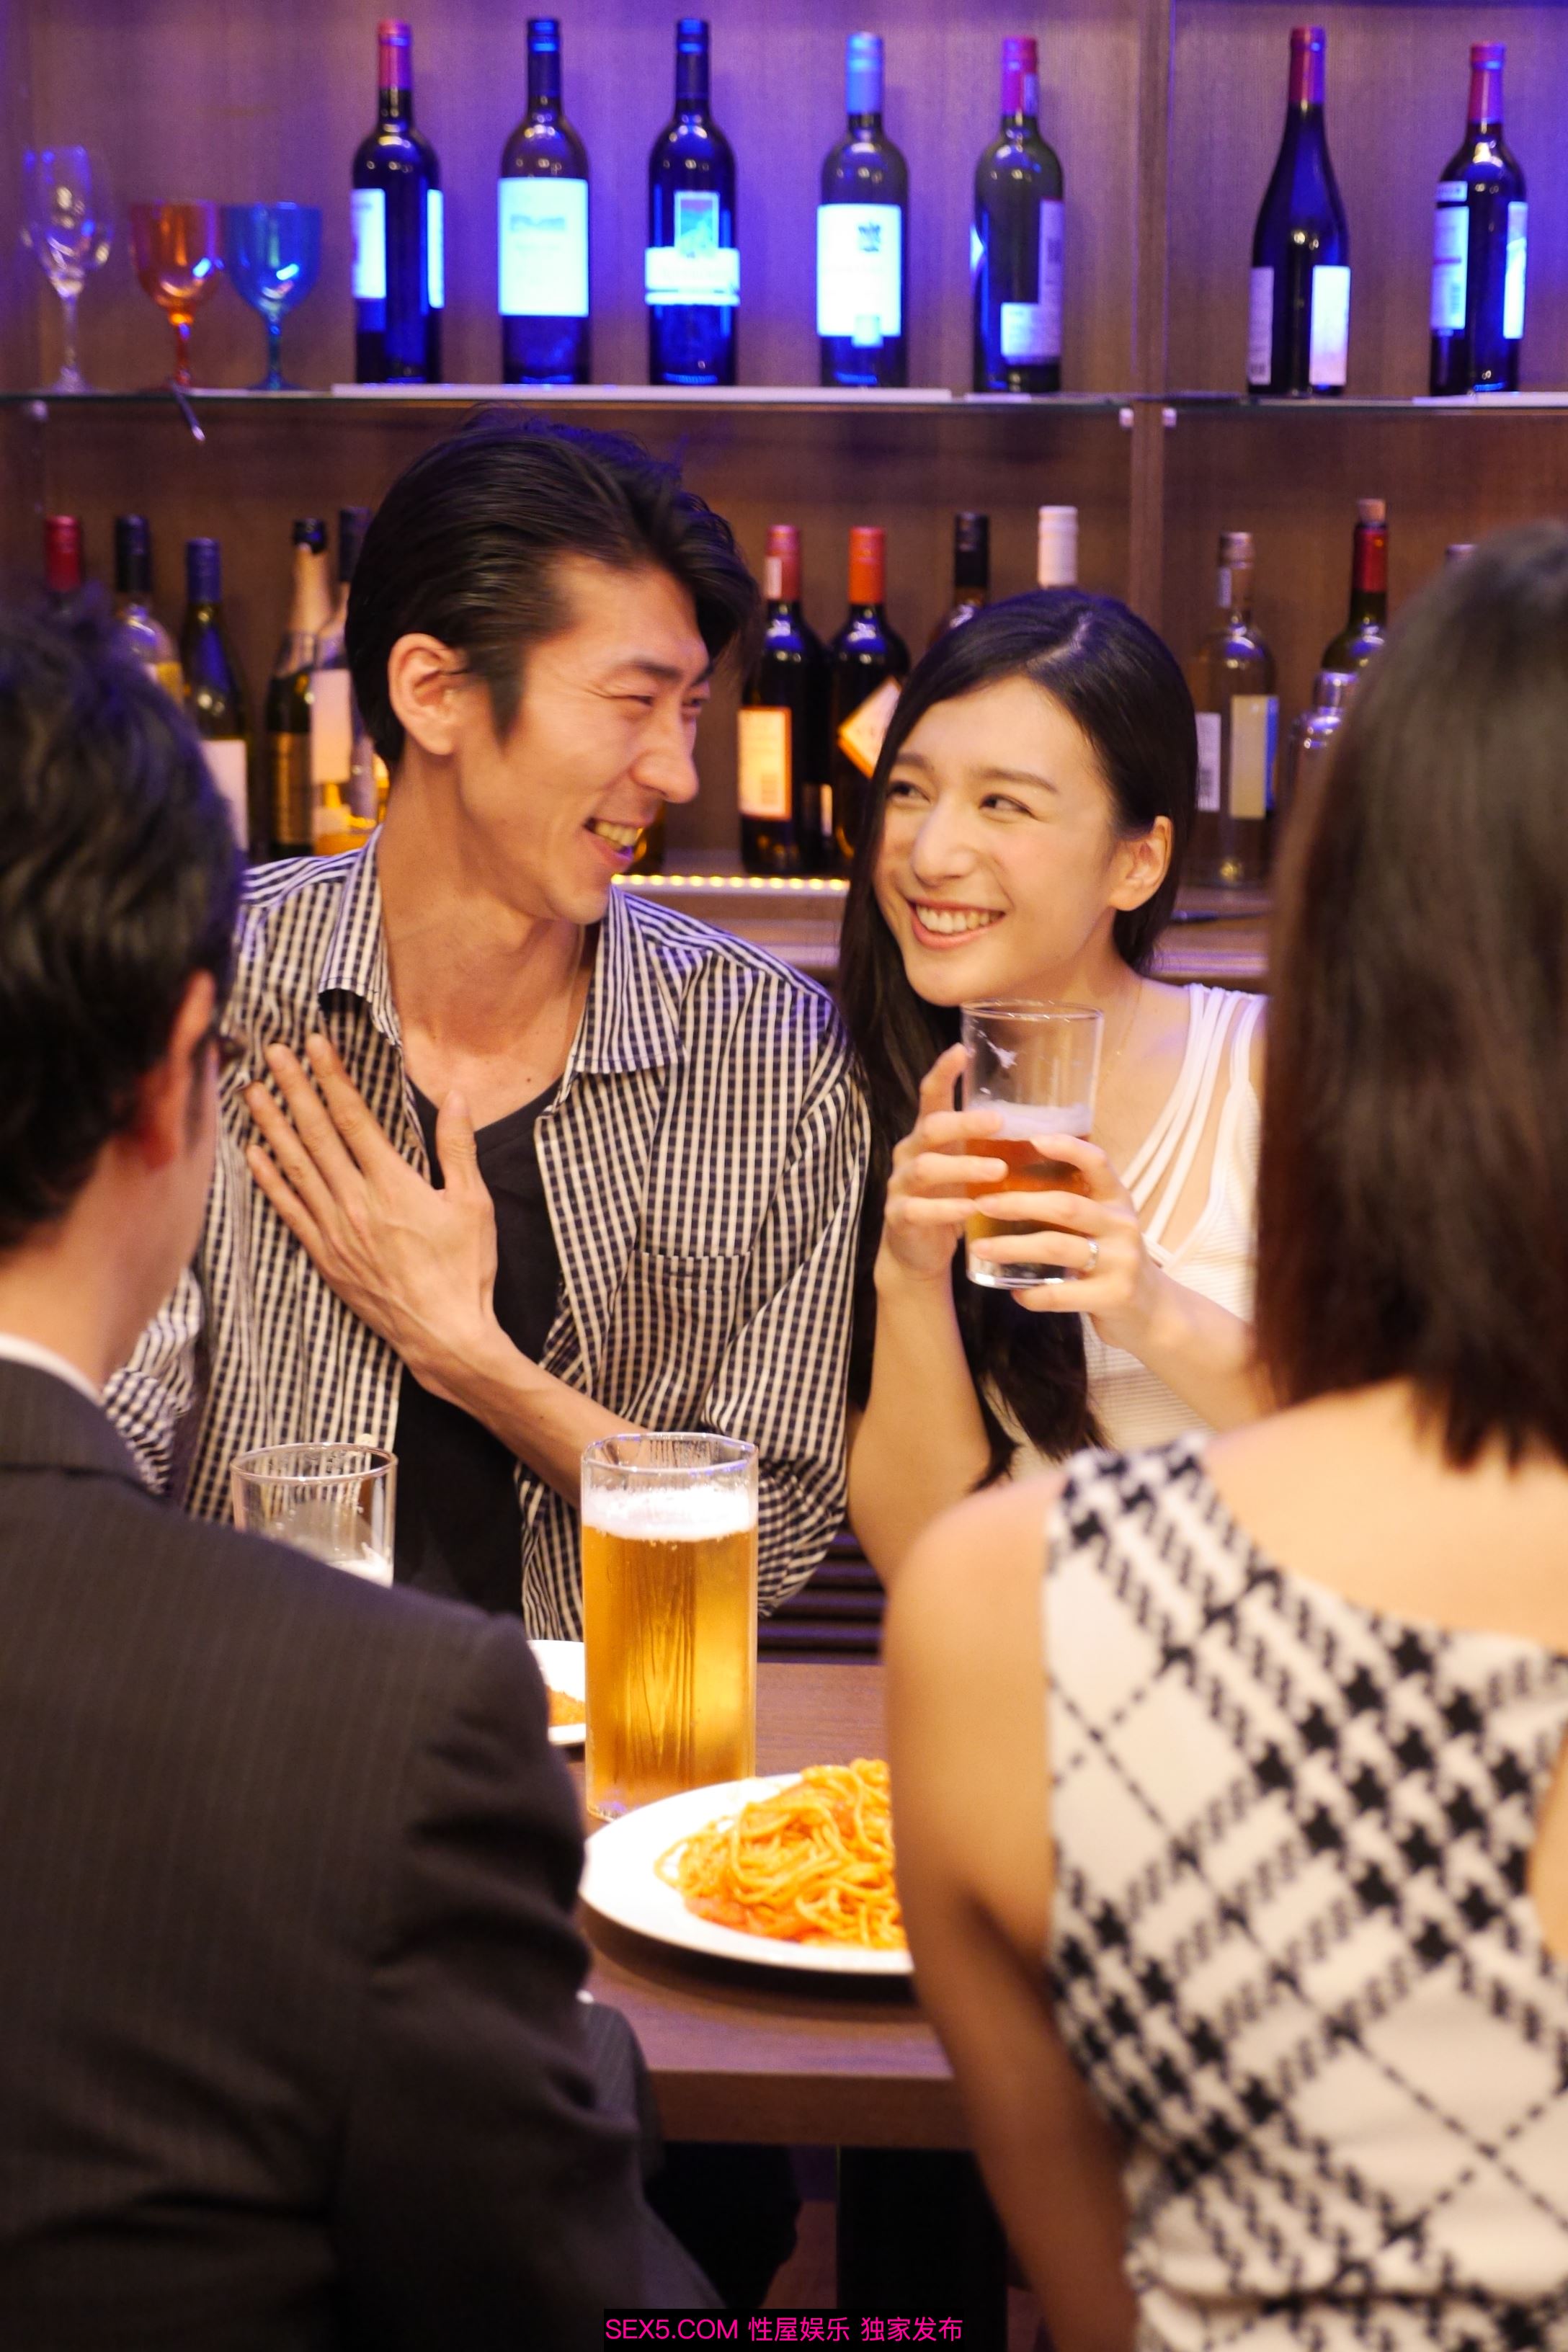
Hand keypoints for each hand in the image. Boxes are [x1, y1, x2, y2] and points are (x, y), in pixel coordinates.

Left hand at [244, 1034, 510, 1406]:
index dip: (331, 1077)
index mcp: (393, 1184)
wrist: (444, 1335)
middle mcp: (356, 1202)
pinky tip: (255, 1155)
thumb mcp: (474, 1204)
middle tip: (272, 1052)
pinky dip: (270, 1180)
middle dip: (294, 1088)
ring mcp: (335, 1230)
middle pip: (316, 1134)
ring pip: (296, 1167)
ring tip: (252, 1090)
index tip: (314, 1045)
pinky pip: (290, 1211)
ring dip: (272, 1125)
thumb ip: (459, 1147)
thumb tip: (454, 1096)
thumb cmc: (465, 1271)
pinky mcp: (325, 1256)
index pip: (353, 1118)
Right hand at [878, 1043, 1010, 1288]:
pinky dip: (946, 1209)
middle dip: (964, 1123)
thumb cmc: (951, 1201)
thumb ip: (989, 1147)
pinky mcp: (899, 1217)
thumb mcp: (967, 1168)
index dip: (943, 1071)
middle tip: (998, 1122)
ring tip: (997, 1172)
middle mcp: (910, 1154)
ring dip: (963, 1168)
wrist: (917, 1253)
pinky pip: (919, 1210)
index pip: (932, 1096)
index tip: (961, 1048)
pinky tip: (971, 1210)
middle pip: (931, 1128)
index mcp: (928, 1136)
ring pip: (926, 1168)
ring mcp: (901, 1185)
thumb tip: (1047, 1124)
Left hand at [967, 1129, 1168, 1353]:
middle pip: (1066, 1206)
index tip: (1034, 1139)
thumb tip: (1007, 1189)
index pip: (1098, 1163)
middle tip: (982, 1205)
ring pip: (1057, 1247)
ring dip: (1013, 1247)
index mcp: (1117, 1201)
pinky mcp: (1114, 1296)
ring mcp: (1121, 1261)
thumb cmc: (1113, 1260)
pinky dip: (1033, 1294)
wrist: (1152, 1310)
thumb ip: (1072, 1208)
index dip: (1069, 1148)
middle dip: (1019, 1203)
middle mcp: (1122, 1226)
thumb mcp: (1104, 1226)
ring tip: (982, 1248)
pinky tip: (1015, 1293)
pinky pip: (1062, 1294)